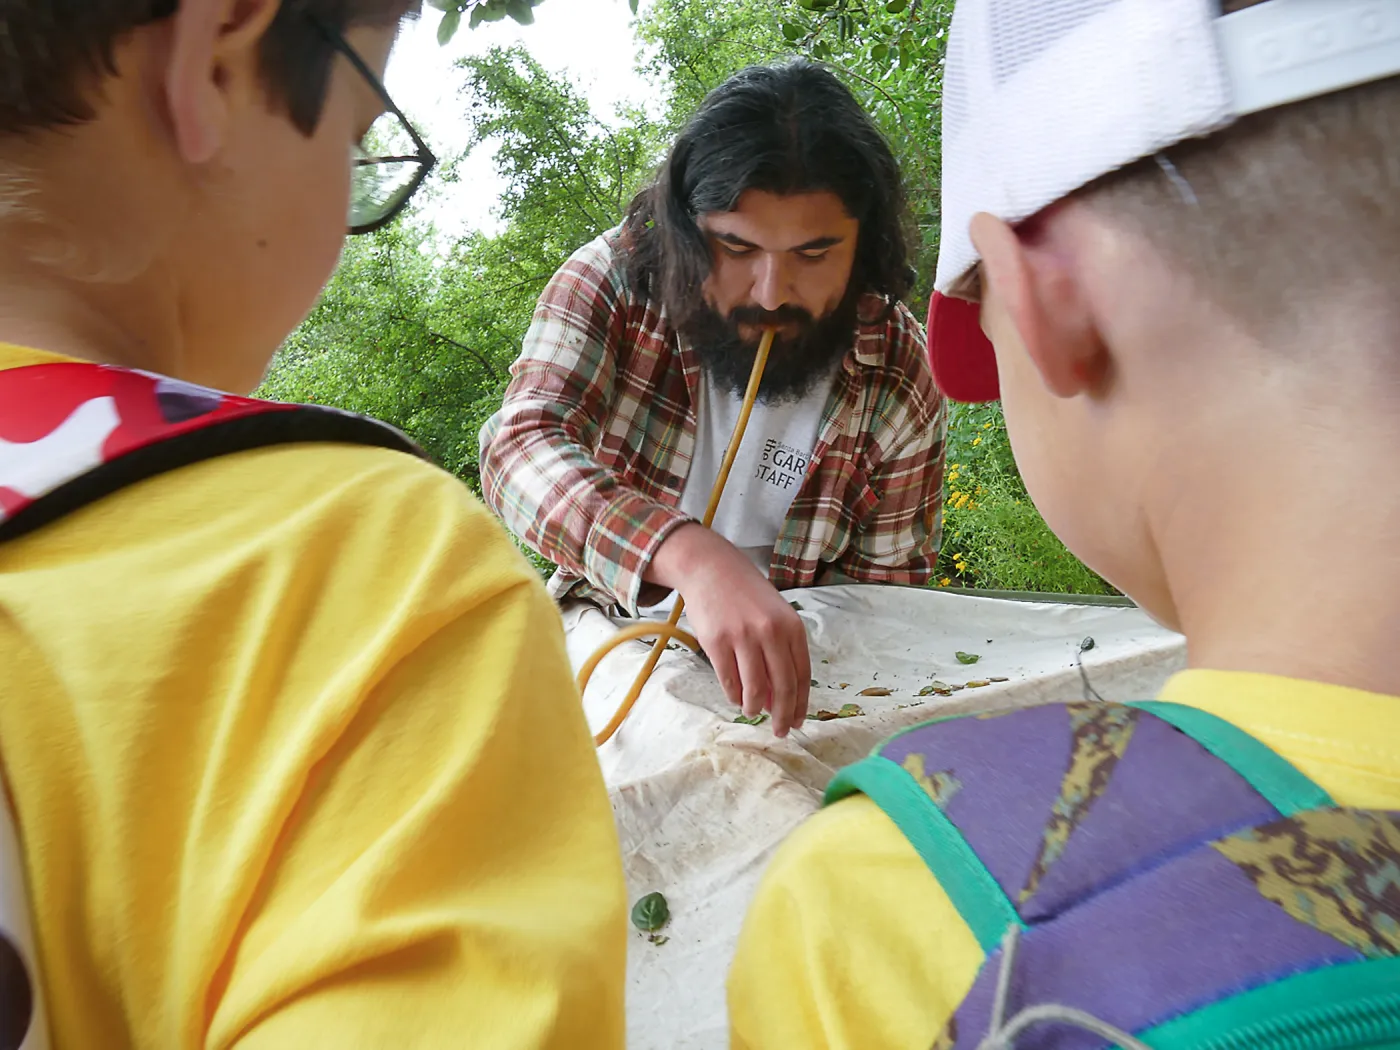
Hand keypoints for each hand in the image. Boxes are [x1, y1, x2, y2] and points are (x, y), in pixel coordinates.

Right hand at [646, 524, 810, 736]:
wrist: (712, 568)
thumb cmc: (747, 595)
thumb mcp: (774, 616)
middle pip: (782, 687)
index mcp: (791, 627)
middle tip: (779, 730)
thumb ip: (781, 653)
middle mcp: (770, 632)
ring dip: (754, 707)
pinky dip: (734, 695)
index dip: (800, 704)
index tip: (796, 722)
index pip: (802, 676)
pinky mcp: (716, 642)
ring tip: (752, 712)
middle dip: (781, 715)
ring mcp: (743, 637)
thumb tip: (777, 699)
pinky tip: (736, 698)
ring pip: (754, 689)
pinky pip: (729, 680)